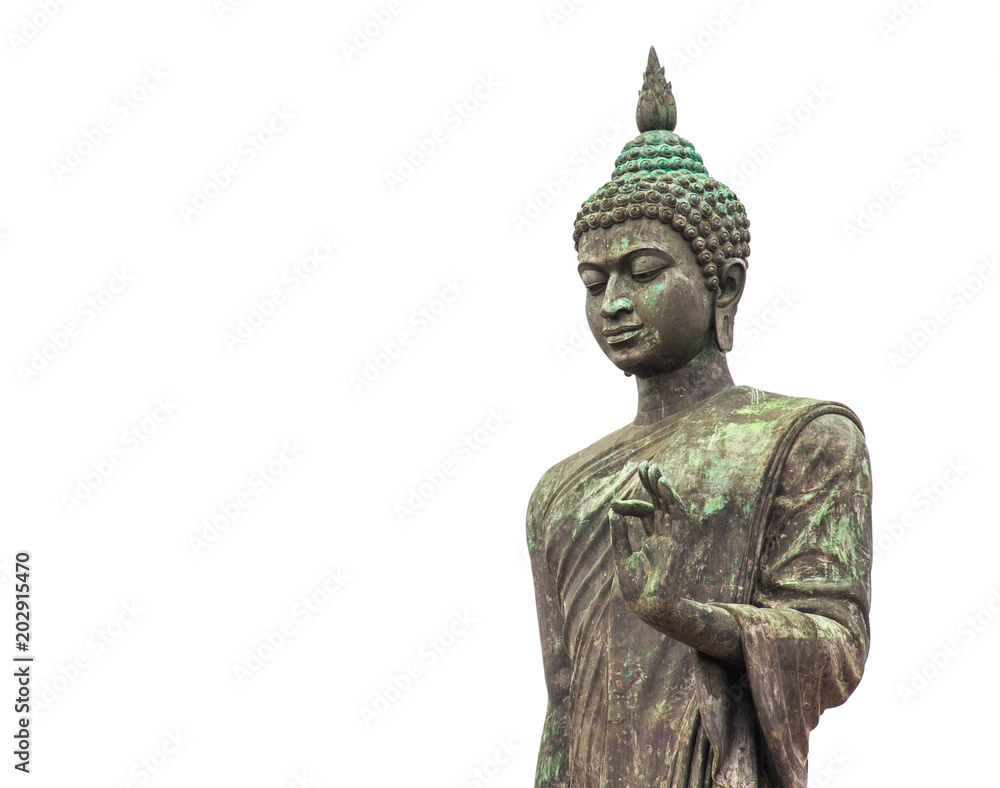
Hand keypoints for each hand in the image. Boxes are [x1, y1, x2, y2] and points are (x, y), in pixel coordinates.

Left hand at [610, 461, 690, 630]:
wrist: (650, 608)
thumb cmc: (637, 589)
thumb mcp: (622, 557)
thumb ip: (619, 534)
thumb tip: (612, 511)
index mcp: (654, 541)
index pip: (645, 512)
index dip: (630, 503)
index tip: (614, 502)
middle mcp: (665, 536)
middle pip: (660, 503)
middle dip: (652, 484)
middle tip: (643, 465)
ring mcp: (673, 538)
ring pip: (669, 505)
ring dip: (661, 487)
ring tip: (652, 469)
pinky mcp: (678, 541)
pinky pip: (677, 515)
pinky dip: (670, 498)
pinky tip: (662, 483)